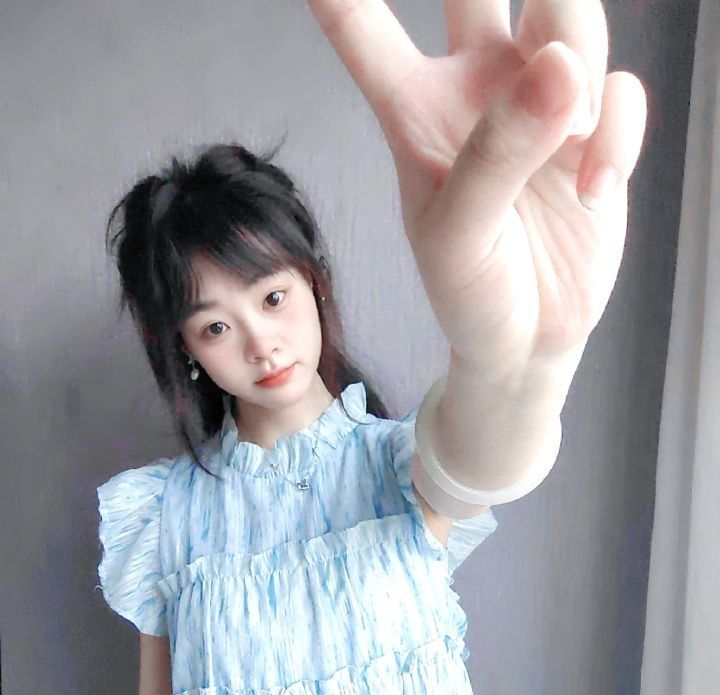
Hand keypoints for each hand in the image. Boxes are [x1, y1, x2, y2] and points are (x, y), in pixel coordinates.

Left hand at [307, 0, 647, 379]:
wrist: (528, 340)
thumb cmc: (470, 289)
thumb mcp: (458, 233)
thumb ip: (495, 152)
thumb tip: (560, 66)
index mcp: (414, 110)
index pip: (366, 30)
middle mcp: (476, 89)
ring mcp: (542, 103)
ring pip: (568, 15)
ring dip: (580, 59)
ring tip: (571, 131)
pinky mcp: (598, 129)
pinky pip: (622, 91)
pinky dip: (617, 134)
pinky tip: (591, 188)